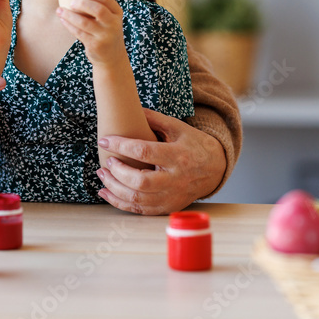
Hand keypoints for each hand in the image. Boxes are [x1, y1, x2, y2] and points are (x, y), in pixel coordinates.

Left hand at [56, 0, 125, 66]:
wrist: (112, 56)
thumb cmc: (105, 30)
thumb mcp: (108, 17)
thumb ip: (98, 5)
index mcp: (117, 13)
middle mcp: (114, 24)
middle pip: (98, 10)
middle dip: (82, 3)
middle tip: (71, 2)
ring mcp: (105, 36)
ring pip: (85, 22)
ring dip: (70, 15)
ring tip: (60, 10)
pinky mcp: (95, 45)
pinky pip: (79, 33)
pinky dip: (69, 25)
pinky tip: (63, 19)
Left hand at [94, 108, 226, 214]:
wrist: (216, 168)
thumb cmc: (194, 144)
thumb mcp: (178, 127)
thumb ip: (154, 119)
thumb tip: (130, 107)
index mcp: (177, 156)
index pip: (144, 152)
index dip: (121, 146)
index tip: (104, 140)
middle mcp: (175, 180)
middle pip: (140, 181)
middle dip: (117, 172)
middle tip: (107, 160)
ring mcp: (172, 196)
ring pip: (138, 199)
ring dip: (114, 188)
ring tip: (102, 175)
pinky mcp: (167, 207)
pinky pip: (140, 210)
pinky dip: (120, 203)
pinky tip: (106, 192)